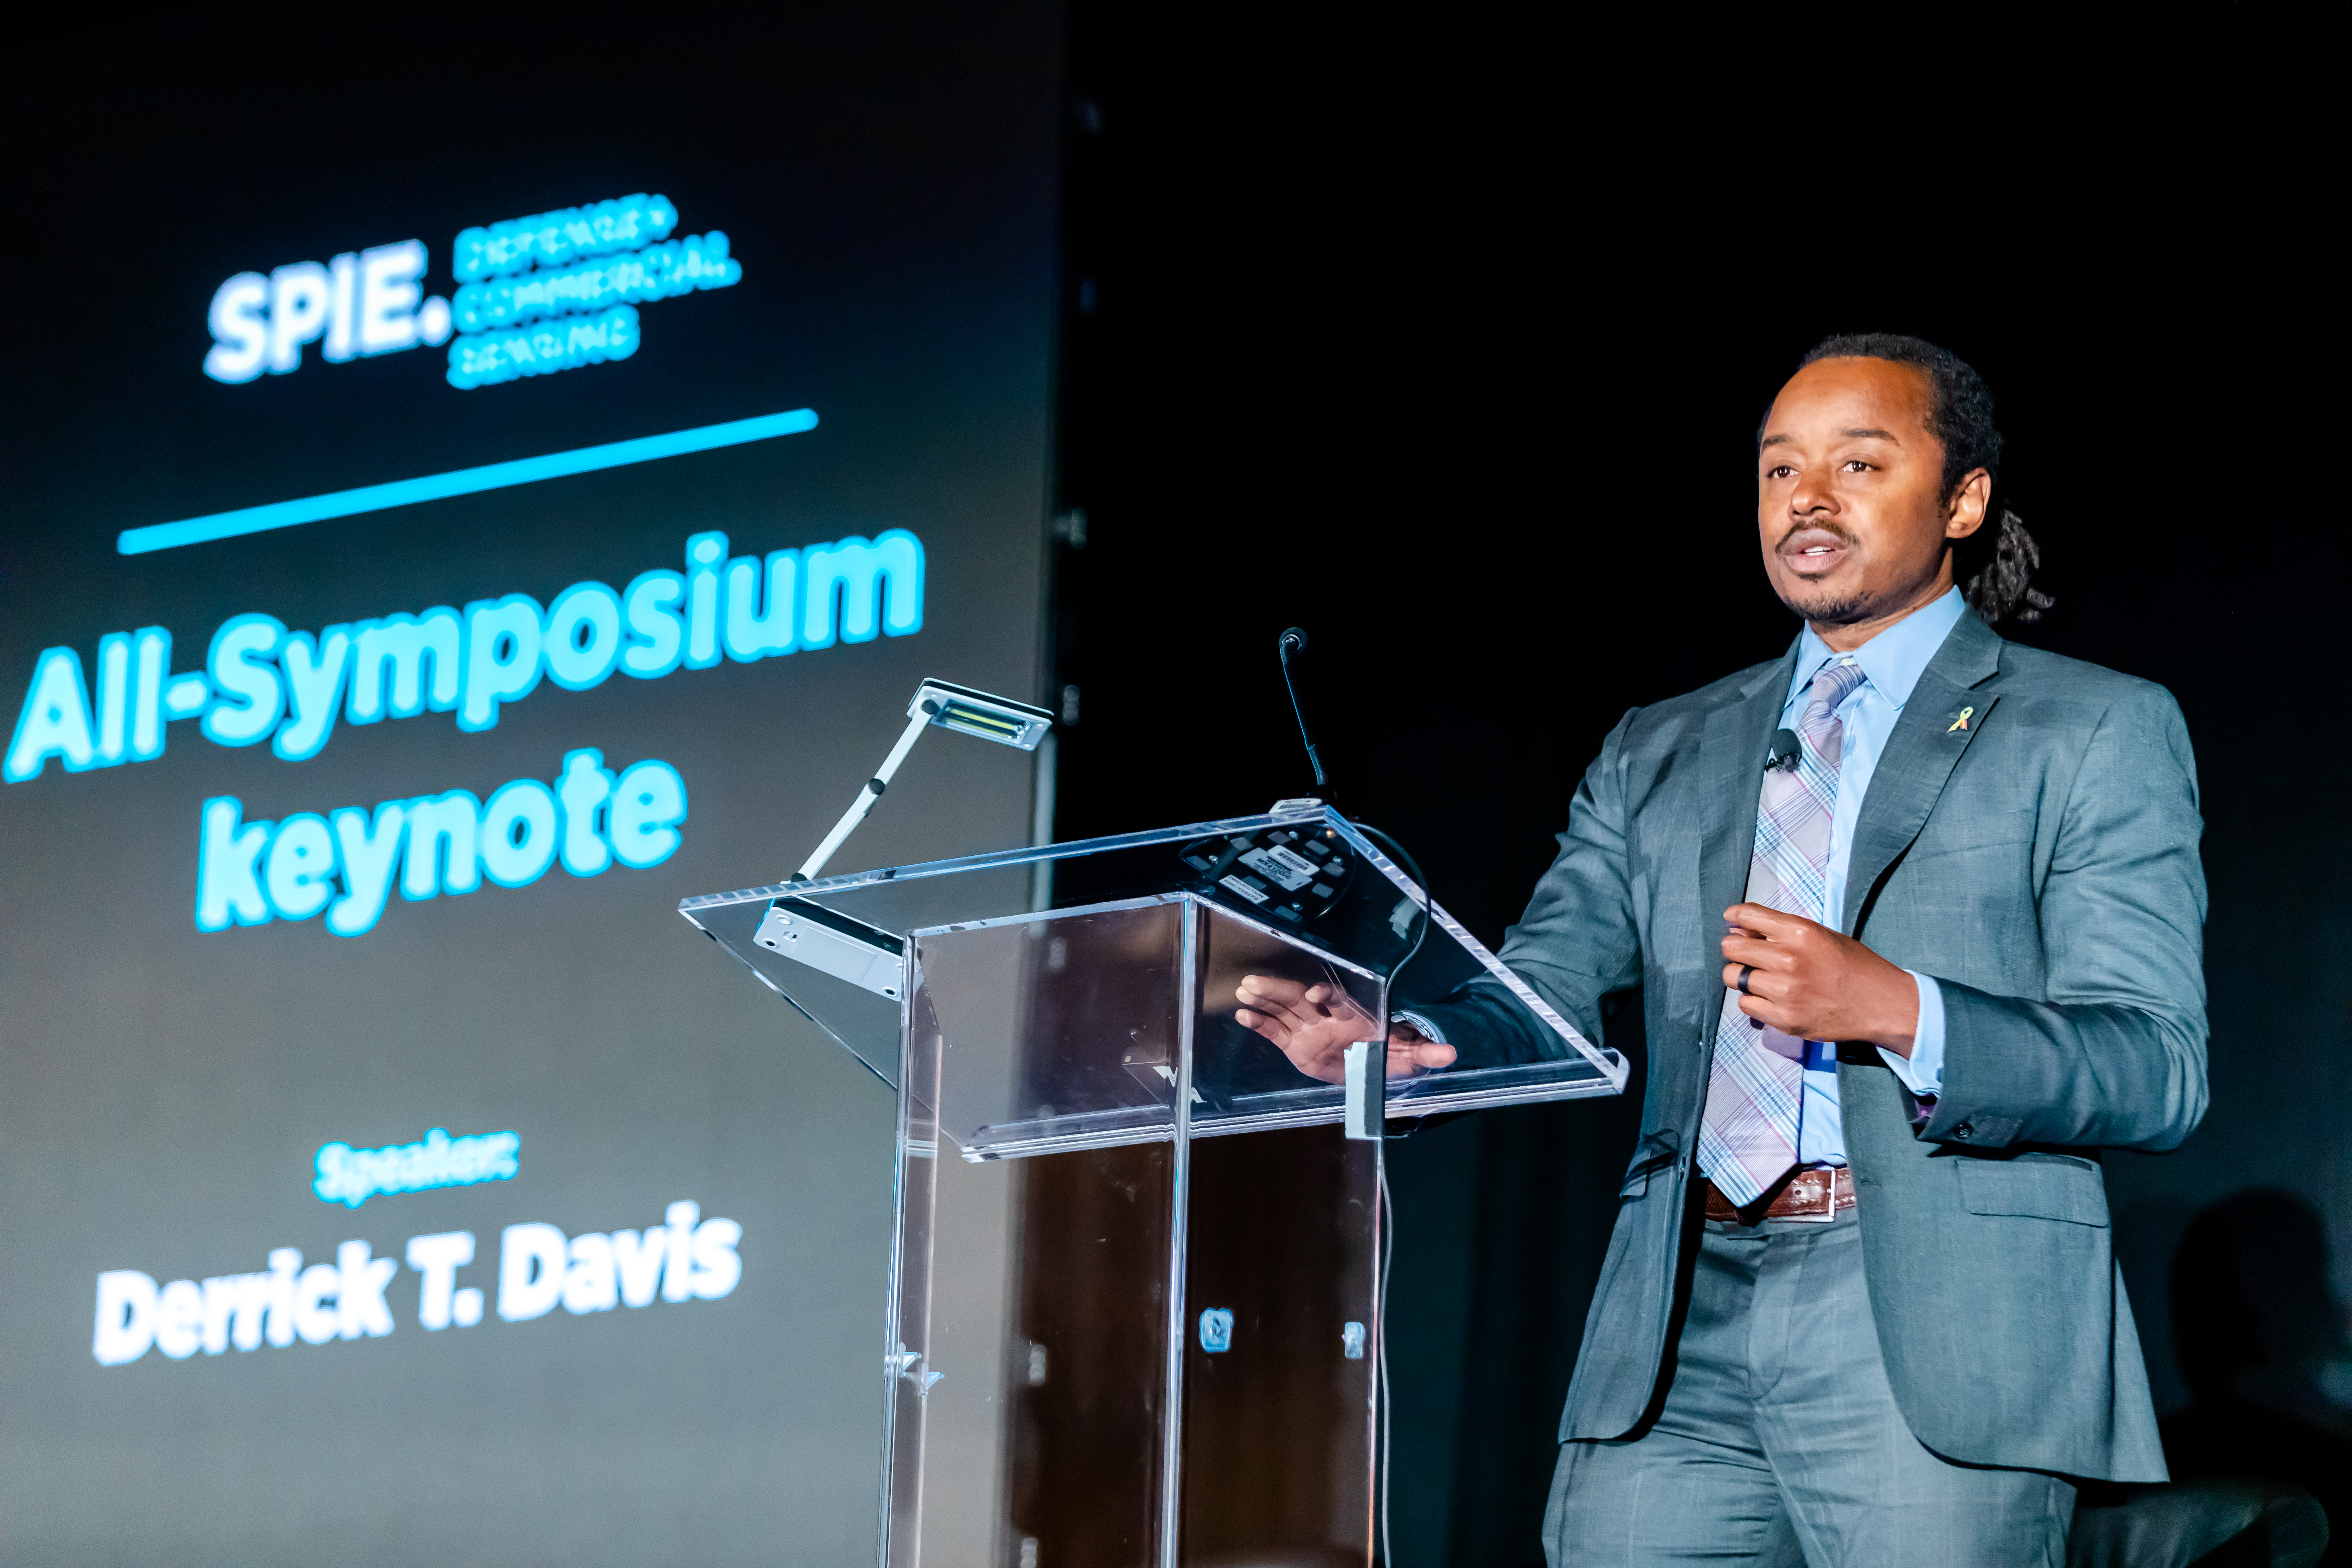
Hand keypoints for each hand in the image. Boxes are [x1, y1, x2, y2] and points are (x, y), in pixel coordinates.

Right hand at [1234, 975, 1457, 1083]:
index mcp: (1353, 1018)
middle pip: (1300, 999)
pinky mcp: (1296, 1045)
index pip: (1338, 1000)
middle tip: (1255, 982)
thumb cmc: (1391, 1055)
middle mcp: (1326, 1019)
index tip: (1315, 993)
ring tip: (1242, 990)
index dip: (1327, 994)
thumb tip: (1451, 1053)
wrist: (1374, 1066)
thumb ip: (1427, 1054)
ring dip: (1263, 999)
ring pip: (1283, 1010)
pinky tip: (1241, 1015)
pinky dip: (1259, 1023)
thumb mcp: (1411, 1058)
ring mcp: (1309, 1030)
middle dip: (1279, 990)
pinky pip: (1275, 1032)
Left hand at [1720, 903, 1918, 1054]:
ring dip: (1743, 976)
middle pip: (1731, 949)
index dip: (1735, 917)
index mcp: (1800, 933)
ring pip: (1733, 977)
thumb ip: (1780, 931)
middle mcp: (1789, 960)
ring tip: (1764, 977)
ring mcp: (1785, 992)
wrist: (1881, 1004)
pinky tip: (1772, 997)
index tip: (1732, 920)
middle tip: (1748, 954)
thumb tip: (1737, 929)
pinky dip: (1754, 1000)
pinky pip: (1745, 1004)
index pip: (1747, 916)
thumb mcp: (1821, 935)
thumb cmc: (1853, 966)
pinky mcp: (1784, 1019)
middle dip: (1735, 949)